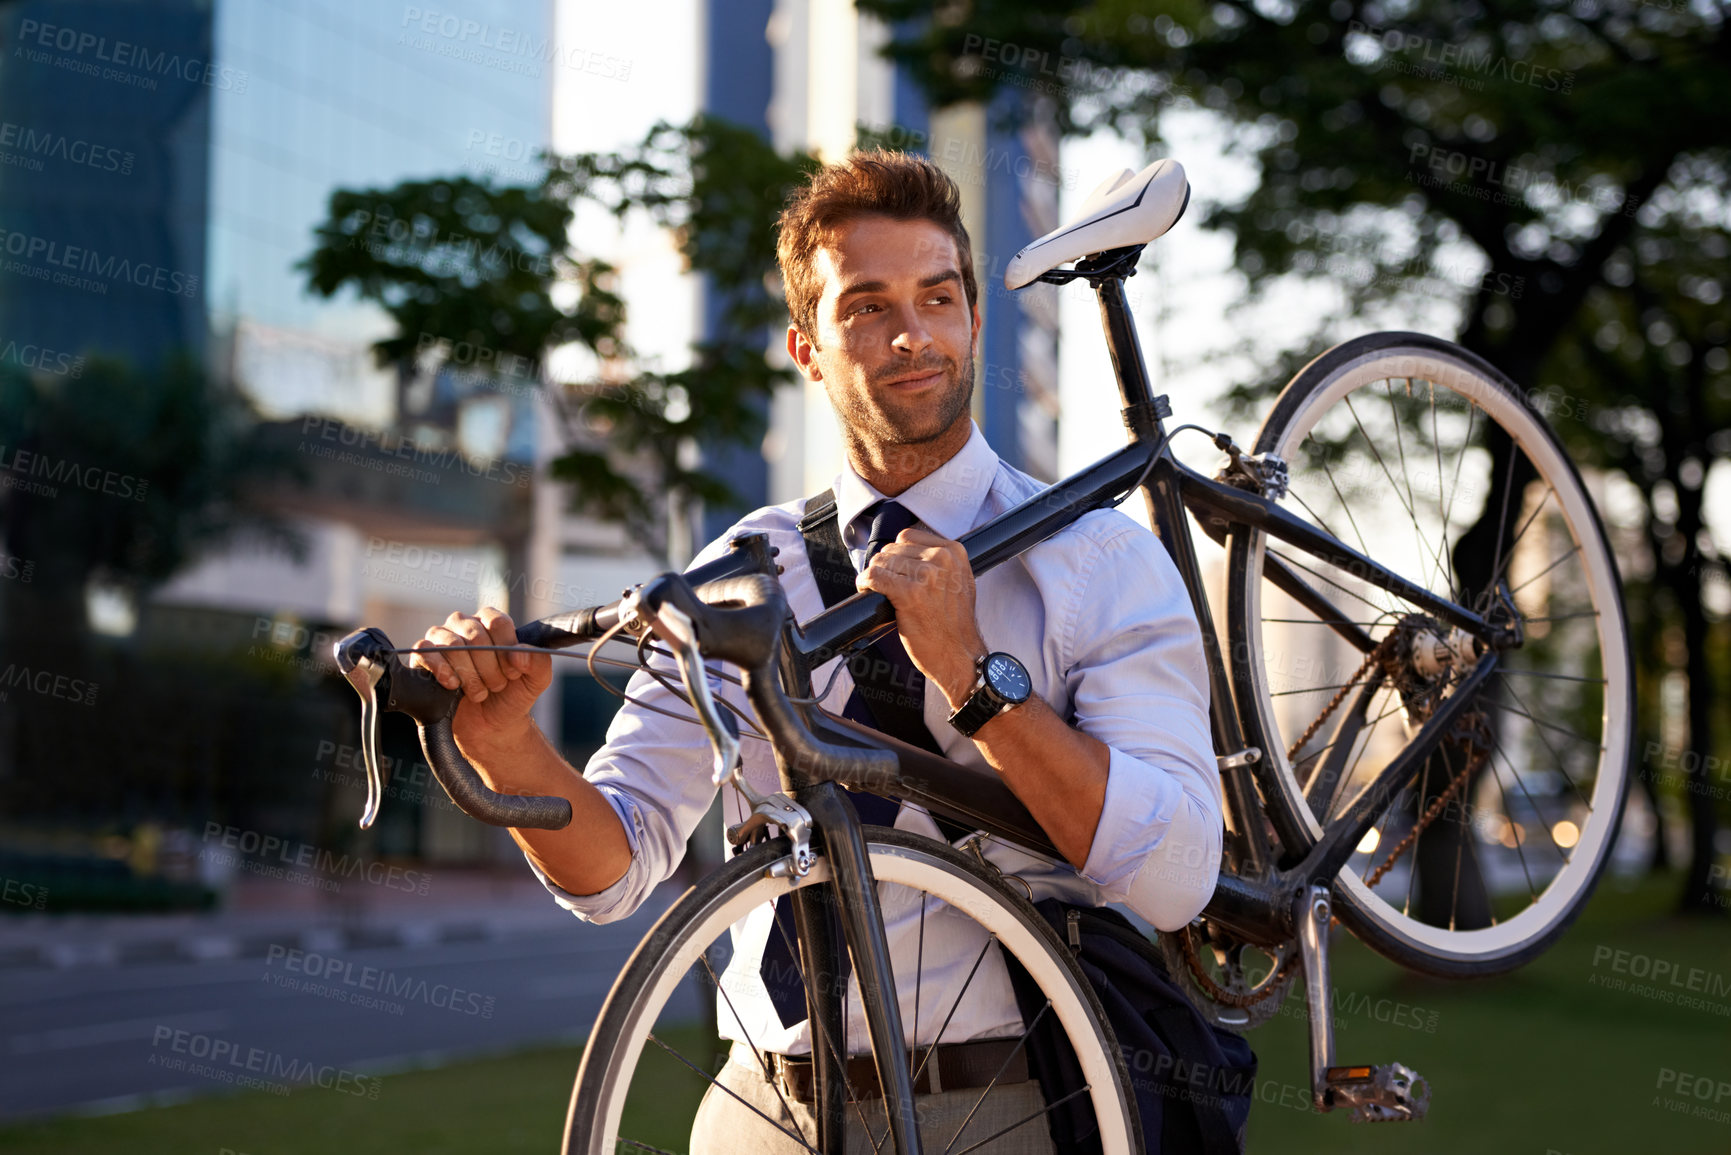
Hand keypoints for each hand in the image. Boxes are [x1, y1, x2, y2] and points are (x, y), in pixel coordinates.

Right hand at [406, 607, 552, 750]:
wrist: (490, 726)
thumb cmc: (511, 696)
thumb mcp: (536, 680)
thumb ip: (538, 662)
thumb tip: (518, 654)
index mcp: (492, 622)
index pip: (497, 622)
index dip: (506, 650)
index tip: (512, 672)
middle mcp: (465, 624)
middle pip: (476, 635)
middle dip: (490, 669)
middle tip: (496, 686)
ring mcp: (442, 639)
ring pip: (452, 644)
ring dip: (469, 675)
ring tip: (478, 692)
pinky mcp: (423, 657)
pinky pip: (424, 651)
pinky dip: (442, 671)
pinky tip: (453, 685)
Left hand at [855, 527, 986, 710]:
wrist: (960, 655)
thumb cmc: (954, 625)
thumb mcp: (959, 581)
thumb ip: (939, 562)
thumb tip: (906, 552)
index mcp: (954, 552)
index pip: (908, 537)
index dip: (896, 554)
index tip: (895, 570)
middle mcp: (942, 559)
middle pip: (892, 549)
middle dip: (884, 567)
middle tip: (886, 586)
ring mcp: (926, 575)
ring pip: (880, 562)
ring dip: (874, 577)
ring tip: (880, 592)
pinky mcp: (910, 593)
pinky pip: (874, 577)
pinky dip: (865, 583)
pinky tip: (868, 591)